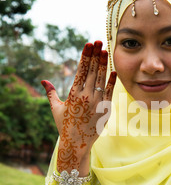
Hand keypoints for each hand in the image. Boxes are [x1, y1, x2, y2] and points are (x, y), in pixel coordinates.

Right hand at [41, 41, 116, 174]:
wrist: (76, 143)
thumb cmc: (64, 125)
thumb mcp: (56, 108)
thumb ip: (51, 93)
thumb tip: (43, 81)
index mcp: (74, 94)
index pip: (81, 70)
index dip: (85, 56)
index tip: (88, 44)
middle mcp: (86, 96)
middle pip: (92, 71)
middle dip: (95, 55)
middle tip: (98, 41)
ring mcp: (97, 103)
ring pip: (102, 79)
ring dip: (103, 64)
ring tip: (105, 50)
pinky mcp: (106, 109)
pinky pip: (110, 92)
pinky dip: (112, 81)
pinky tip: (113, 70)